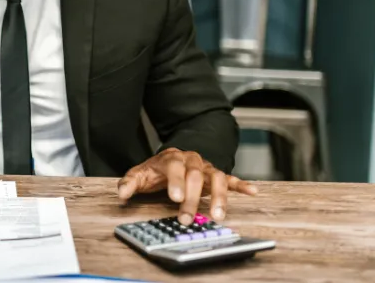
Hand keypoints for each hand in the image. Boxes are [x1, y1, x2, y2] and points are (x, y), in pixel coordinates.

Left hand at [116, 148, 256, 224]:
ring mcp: (205, 168)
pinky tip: (252, 191)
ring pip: (215, 178)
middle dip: (191, 198)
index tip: (175, 198)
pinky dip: (241, 185)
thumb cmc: (155, 170)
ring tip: (217, 215)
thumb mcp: (139, 174)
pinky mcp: (215, 175)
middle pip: (195, 176)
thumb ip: (130, 183)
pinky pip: (230, 179)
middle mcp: (191, 160)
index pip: (175, 167)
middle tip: (186, 218)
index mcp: (171, 158)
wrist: (170, 159)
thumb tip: (122, 193)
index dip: (176, 182)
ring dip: (218, 196)